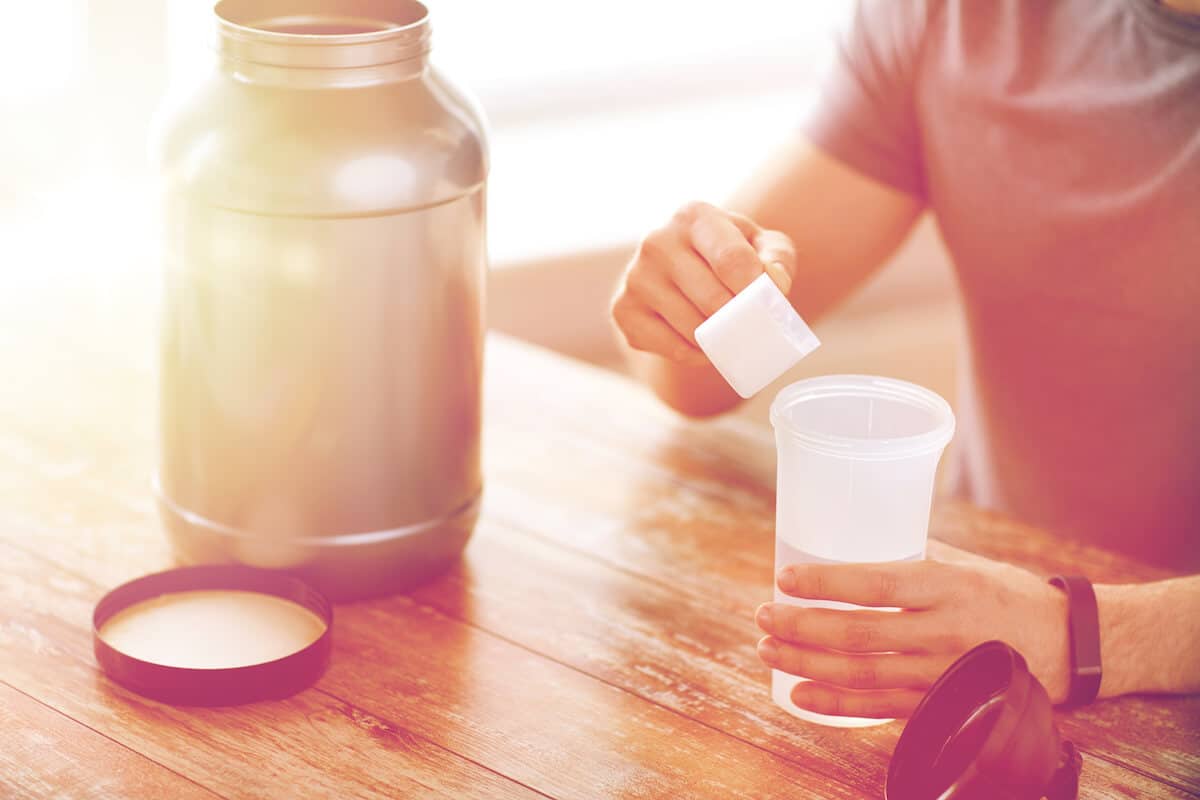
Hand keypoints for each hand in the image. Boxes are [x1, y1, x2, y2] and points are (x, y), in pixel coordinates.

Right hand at [611, 201, 795, 363]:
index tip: (770, 305)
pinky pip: (672, 348)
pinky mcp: (622, 310)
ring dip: (718, 339)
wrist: (678, 271)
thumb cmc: (728, 255)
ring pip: (692, 328)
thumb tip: (773, 284)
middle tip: (754, 327)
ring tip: (729, 333)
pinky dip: (696, 354)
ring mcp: (635, 277)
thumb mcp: (761, 245)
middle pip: (713, 299)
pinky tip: (703, 343)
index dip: (757, 291)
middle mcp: (657, 241)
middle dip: (739, 320)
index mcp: (694, 216)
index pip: (731, 260)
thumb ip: (777, 258)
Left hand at [755, 555, 1070, 717]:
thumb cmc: (1006, 593)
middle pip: (859, 635)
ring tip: (769, 651)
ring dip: (807, 664)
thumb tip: (852, 541)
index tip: (786, 578)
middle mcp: (944, 632)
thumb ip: (912, 556)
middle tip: (763, 616)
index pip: (876, 584)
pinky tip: (800, 694)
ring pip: (861, 675)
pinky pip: (880, 709)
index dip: (827, 583)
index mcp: (948, 586)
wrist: (1066, 645)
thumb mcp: (965, 564)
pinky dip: (836, 704)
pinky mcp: (942, 703)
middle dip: (802, 627)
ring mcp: (943, 673)